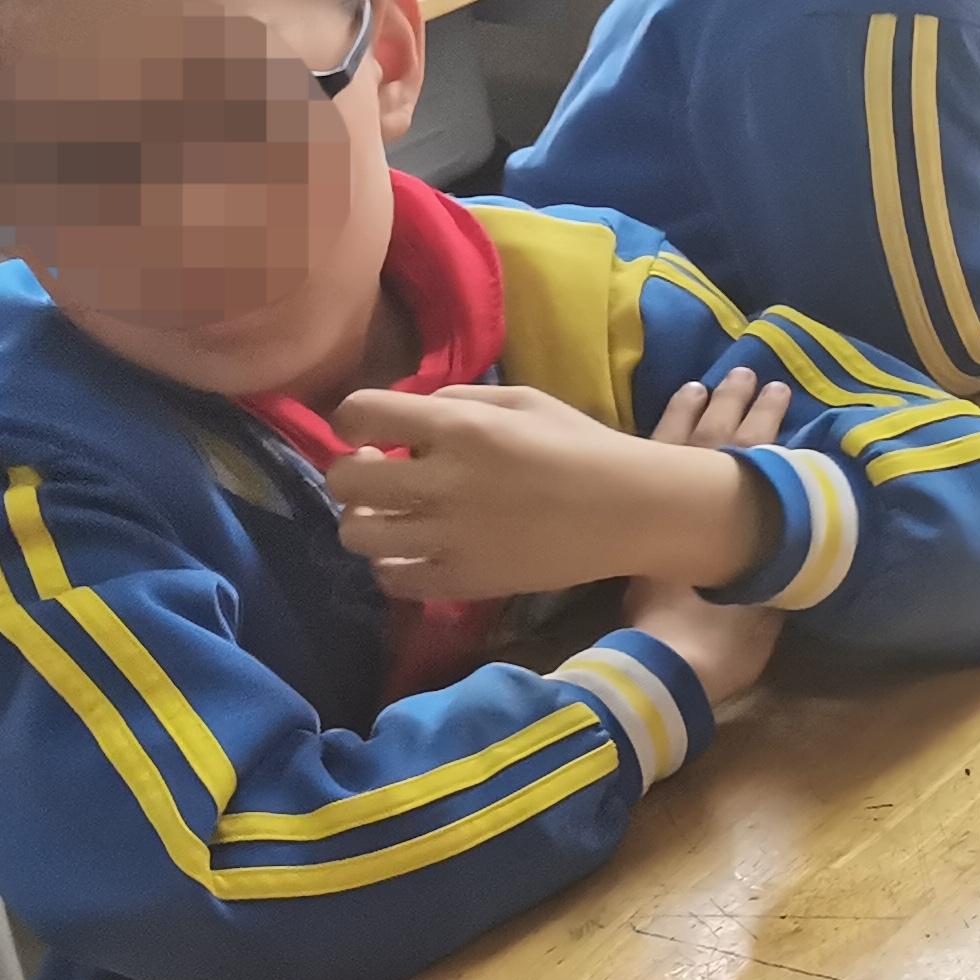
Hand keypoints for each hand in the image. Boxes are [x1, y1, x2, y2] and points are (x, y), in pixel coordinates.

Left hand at [327, 376, 778, 600]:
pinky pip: (392, 580)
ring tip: (392, 517)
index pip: (358, 414)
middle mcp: (446, 482)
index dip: (350, 420)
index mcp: (462, 428)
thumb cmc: (582, 446)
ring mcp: (452, 537)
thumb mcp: (524, 400)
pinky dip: (391, 566)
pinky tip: (412, 553)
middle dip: (351, 473)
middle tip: (378, 475)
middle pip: (346, 480)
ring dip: (366, 521)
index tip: (365, 430)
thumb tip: (403, 415)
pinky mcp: (465, 581)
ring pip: (359, 534)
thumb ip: (457, 399)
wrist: (634, 511)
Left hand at [605, 369, 791, 714]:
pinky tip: (662, 420)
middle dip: (739, 408)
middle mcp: (701, 510)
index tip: (780, 393)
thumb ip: (777, 568)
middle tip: (752, 374)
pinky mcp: (637, 532)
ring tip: (707, 383)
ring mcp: (664, 518)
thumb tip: (796, 541)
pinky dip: (657, 436)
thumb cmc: (720, 641)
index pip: (756, 461)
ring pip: (682, 447)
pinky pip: (644, 466)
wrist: (662, 668)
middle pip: (721, 446)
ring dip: (697, 414)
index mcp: (739, 527)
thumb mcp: (766, 607)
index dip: (767, 425)